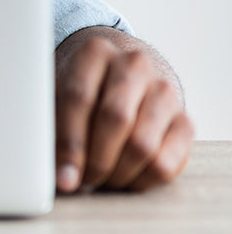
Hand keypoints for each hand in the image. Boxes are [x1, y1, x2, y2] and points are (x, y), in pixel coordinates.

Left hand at [54, 26, 193, 192]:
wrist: (124, 74)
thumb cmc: (82, 90)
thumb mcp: (58, 92)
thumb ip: (49, 122)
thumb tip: (54, 174)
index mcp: (95, 52)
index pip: (78, 97)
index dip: (69, 142)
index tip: (62, 175)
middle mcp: (134, 65)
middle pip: (115, 119)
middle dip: (95, 160)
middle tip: (81, 180)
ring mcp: (164, 92)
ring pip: (142, 145)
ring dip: (117, 174)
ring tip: (100, 180)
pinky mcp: (185, 121)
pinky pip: (166, 163)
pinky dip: (142, 181)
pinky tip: (124, 179)